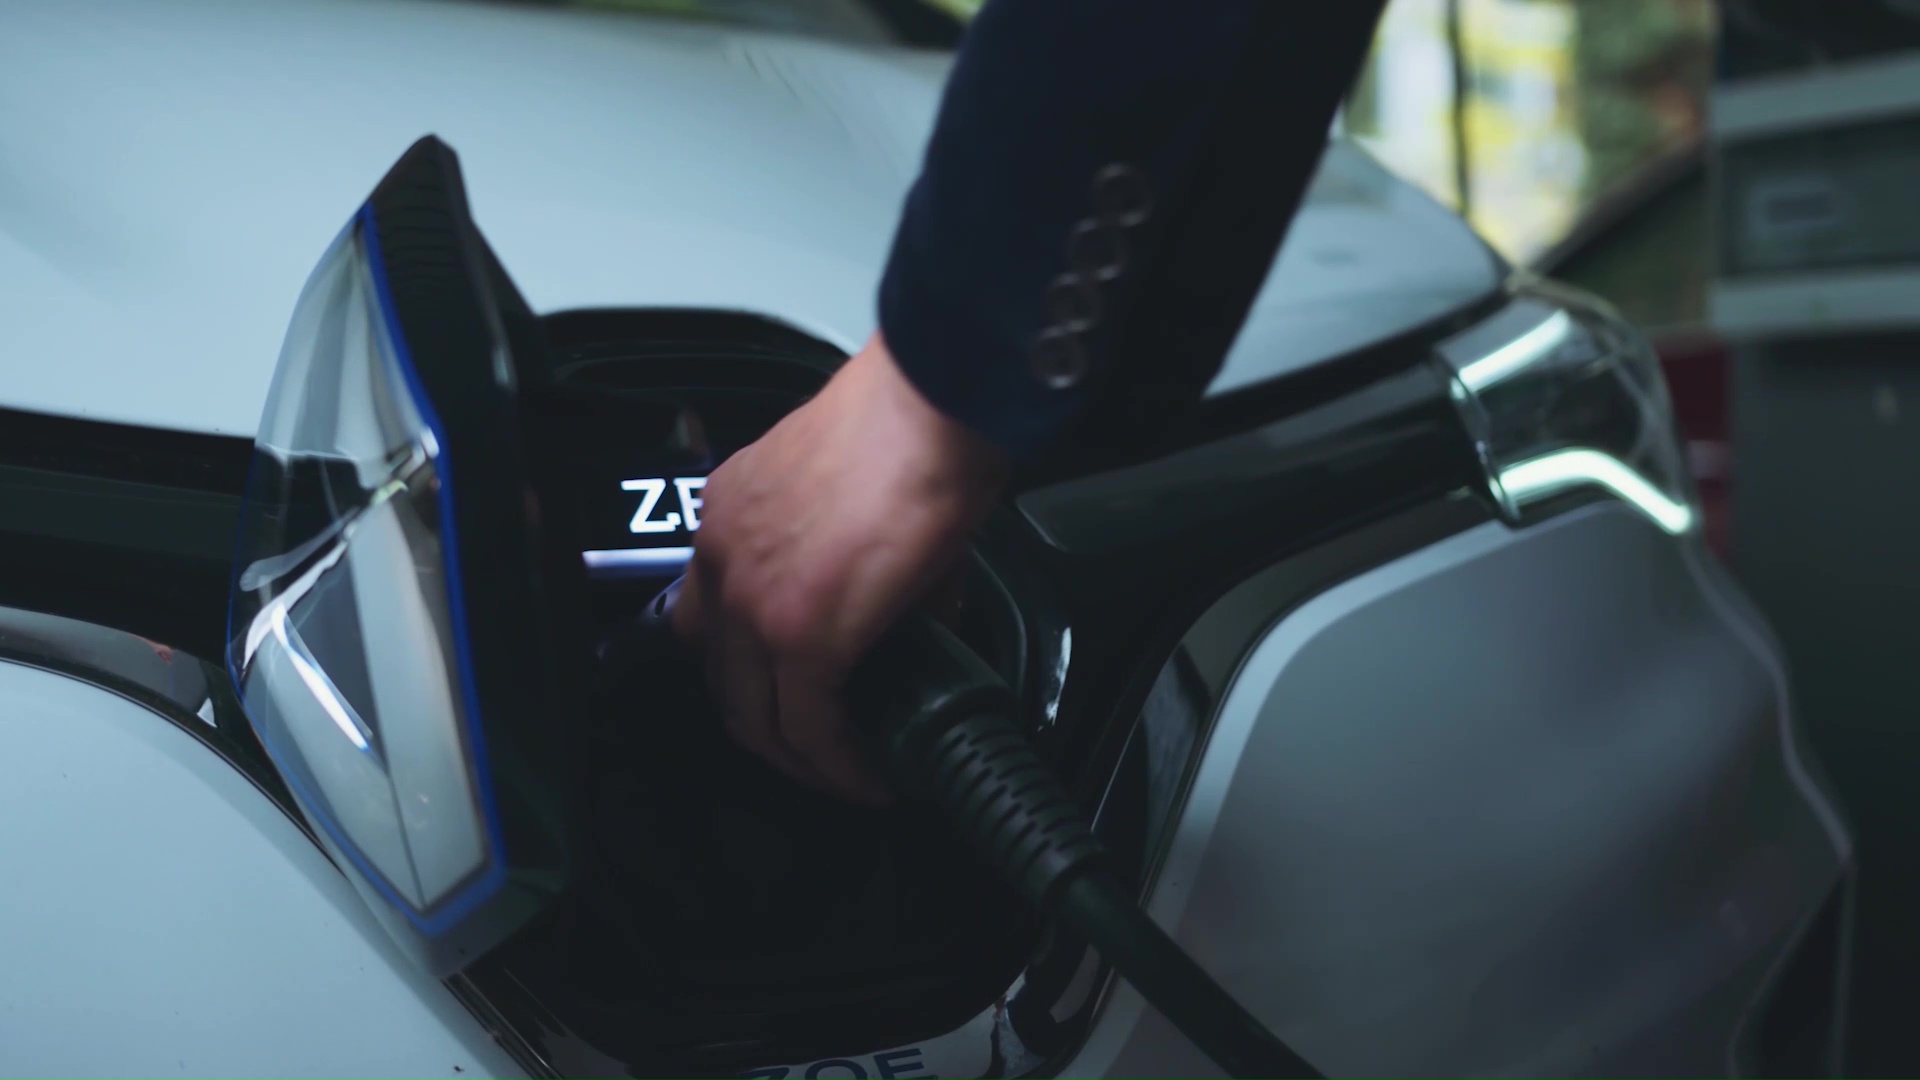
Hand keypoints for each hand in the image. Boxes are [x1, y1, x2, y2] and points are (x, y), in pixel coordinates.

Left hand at [671, 332, 1007, 802]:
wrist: (933, 402)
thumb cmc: (911, 422)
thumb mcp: (858, 499)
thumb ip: (860, 568)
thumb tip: (908, 628)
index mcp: (729, 515)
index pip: (708, 621)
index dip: (749, 676)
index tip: (789, 698)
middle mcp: (722, 556)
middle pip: (720, 680)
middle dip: (771, 731)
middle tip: (819, 751)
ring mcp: (752, 598)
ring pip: (754, 717)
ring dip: (800, 759)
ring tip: (846, 773)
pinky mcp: (802, 633)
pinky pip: (809, 726)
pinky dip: (839, 765)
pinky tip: (869, 774)